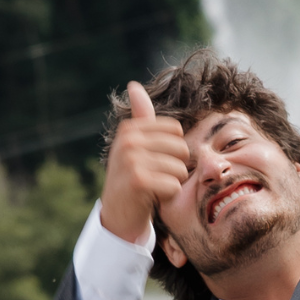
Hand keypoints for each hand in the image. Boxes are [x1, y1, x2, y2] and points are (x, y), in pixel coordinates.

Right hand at [101, 82, 189, 244]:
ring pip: (180, 169)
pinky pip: (174, 186)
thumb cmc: (133, 177)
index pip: (177, 132)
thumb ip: (140, 116)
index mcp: (130, 129)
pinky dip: (168, 196)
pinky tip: (151, 198)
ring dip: (172, 183)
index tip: (155, 161)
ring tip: (153, 187)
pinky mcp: (139, 181)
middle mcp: (128, 141)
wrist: (118, 214)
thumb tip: (134, 85)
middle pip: (181, 149)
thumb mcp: (135, 144)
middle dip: (175, 167)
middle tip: (156, 177)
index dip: (173, 150)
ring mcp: (131, 160)